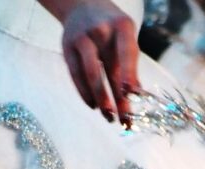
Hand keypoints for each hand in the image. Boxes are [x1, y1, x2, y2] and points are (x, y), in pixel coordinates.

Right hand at [60, 1, 140, 124]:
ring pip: (91, 74)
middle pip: (110, 69)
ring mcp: (82, 38)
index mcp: (122, 26)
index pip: (127, 53)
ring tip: (109, 117)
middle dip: (118, 98)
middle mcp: (101, 30)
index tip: (132, 95)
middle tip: (125, 121)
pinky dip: (85, 93)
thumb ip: (130, 64)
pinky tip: (93, 106)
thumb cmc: (111, 29)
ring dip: (101, 99)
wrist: (82, 5)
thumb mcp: (126, 38)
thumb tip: (137, 96)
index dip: (129, 74)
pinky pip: (75, 74)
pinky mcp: (67, 47)